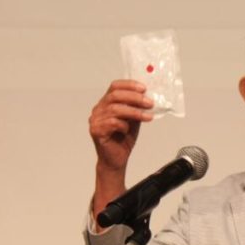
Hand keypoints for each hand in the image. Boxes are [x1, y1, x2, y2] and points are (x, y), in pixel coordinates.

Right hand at [89, 79, 152, 218]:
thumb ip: (136, 107)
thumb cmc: (123, 139)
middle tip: (149, 103)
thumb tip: (149, 97)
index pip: (115, 86)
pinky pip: (112, 123)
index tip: (144, 88)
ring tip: (147, 117)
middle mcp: (99, 109)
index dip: (129, 85)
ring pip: (115, 109)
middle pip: (115, 95)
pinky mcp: (96, 130)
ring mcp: (95, 119)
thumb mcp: (133, 119)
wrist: (116, 159)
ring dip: (134, 112)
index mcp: (106, 103)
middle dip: (135, 98)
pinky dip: (123, 125)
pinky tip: (127, 130)